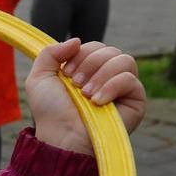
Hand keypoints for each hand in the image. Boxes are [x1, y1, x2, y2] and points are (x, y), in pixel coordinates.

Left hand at [26, 39, 145, 155]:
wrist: (62, 136)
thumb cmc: (51, 111)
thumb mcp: (40, 77)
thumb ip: (50, 53)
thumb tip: (77, 40)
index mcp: (89, 70)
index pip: (95, 46)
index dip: (80, 54)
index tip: (65, 73)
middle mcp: (108, 77)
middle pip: (110, 50)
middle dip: (89, 64)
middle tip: (76, 85)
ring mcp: (123, 88)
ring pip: (124, 60)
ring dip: (101, 74)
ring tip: (86, 94)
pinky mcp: (136, 101)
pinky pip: (131, 79)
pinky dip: (112, 86)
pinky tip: (98, 102)